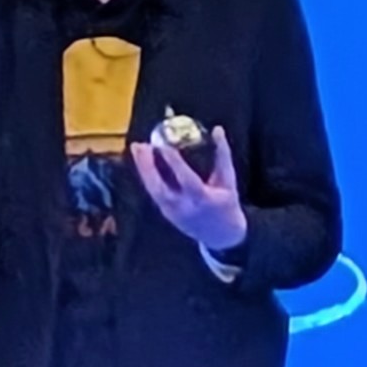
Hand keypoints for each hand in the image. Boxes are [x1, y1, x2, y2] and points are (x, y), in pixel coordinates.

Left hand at [133, 127, 246, 258]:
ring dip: (143, 169)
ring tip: (137, 148)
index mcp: (202, 199)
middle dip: (147, 166)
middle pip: (159, 187)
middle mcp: (184, 207)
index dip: (174, 162)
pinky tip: (143, 161)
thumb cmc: (227, 204)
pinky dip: (148, 176)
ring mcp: (172, 212)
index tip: (163, 145)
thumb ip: (223, 155)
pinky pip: (154, 192)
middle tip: (141, 145)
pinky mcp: (166, 214)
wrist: (222, 236)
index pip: (185, 179)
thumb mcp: (229, 180)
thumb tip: (217, 130)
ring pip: (152, 190)